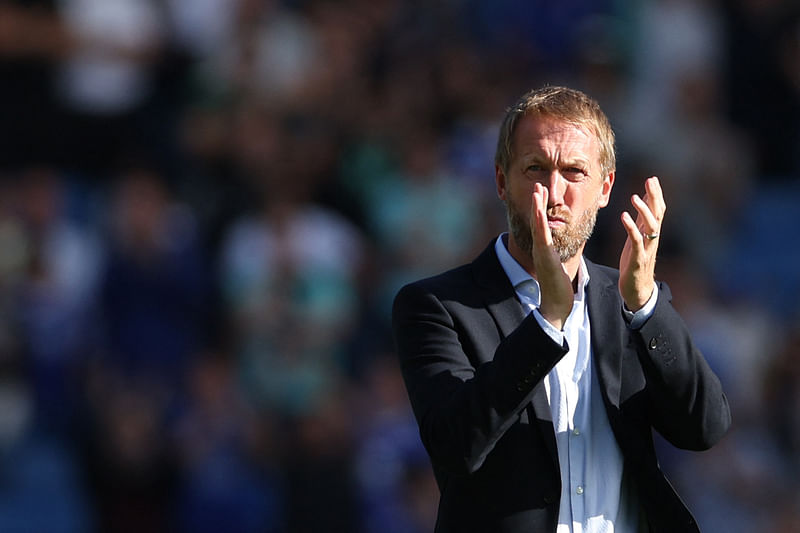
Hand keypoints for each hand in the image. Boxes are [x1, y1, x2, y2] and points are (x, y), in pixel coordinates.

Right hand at [531, 183, 572, 329]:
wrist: (556, 304)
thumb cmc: (559, 287)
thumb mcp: (558, 266)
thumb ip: (556, 255)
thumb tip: (557, 248)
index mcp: (544, 248)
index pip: (541, 224)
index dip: (540, 207)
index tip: (542, 192)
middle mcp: (540, 248)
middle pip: (537, 220)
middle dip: (537, 202)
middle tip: (537, 185)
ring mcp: (541, 253)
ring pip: (537, 226)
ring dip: (536, 207)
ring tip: (537, 191)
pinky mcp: (546, 258)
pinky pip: (542, 238)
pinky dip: (540, 224)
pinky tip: (539, 212)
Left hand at [619, 176, 664, 310]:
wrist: (637, 290)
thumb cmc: (636, 262)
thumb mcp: (638, 238)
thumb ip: (640, 221)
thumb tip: (642, 201)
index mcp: (651, 233)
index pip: (658, 210)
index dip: (656, 194)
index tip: (652, 179)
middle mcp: (652, 239)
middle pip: (658, 214)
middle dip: (655, 196)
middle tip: (650, 181)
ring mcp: (647, 249)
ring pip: (651, 226)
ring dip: (644, 210)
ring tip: (635, 196)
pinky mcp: (638, 259)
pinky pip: (637, 242)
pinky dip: (632, 228)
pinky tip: (624, 216)